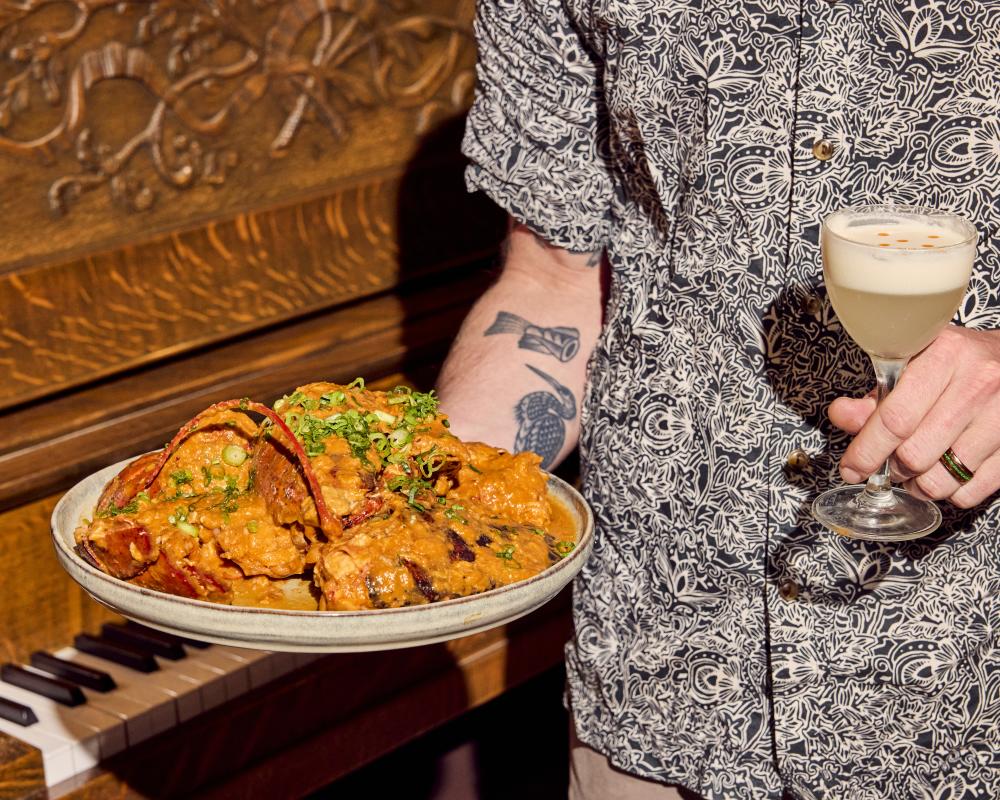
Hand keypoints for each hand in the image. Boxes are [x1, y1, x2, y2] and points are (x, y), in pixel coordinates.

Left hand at [829, 326, 999, 508]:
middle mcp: (978, 383)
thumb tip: (841, 416)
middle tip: (890, 464)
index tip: (851, 468)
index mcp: (945, 355)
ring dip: (918, 485)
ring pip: (942, 479)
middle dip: (892, 468)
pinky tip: (945, 475)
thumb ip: (875, 397)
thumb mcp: (914, 366)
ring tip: (916, 471)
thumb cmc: (957, 364)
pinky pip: (971, 491)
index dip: (866, 451)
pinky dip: (949, 492)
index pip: (895, 418)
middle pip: (915, 454)